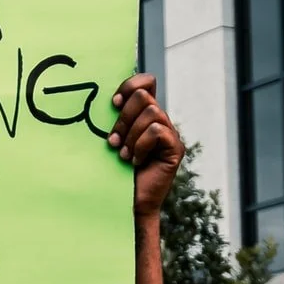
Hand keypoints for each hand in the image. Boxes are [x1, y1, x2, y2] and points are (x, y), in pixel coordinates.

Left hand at [107, 74, 182, 218]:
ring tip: (123, 155)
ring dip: (131, 135)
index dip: (129, 86)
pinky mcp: (175, 149)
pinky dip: (141, 145)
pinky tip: (135, 161)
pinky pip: (157, 131)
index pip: (146, 82)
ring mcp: (170, 134)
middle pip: (143, 96)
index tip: (114, 104)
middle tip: (113, 142)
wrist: (125, 202)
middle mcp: (160, 121)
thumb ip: (114, 118)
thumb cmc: (113, 171)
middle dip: (123, 119)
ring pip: (151, 112)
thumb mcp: (111, 138)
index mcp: (144, 114)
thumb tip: (107, 99)